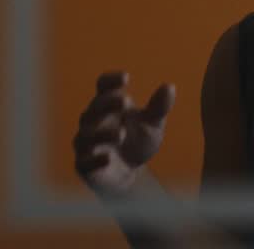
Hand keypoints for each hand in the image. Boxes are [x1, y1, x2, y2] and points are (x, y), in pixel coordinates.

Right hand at [72, 71, 175, 197]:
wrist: (129, 175)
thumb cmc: (137, 142)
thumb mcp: (152, 124)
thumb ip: (159, 107)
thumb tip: (169, 87)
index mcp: (108, 106)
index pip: (103, 86)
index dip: (110, 80)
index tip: (126, 77)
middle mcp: (93, 122)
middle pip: (94, 108)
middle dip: (108, 104)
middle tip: (125, 101)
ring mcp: (86, 145)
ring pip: (86, 136)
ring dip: (102, 133)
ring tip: (121, 133)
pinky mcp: (84, 166)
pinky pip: (84, 162)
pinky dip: (95, 159)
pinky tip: (108, 158)